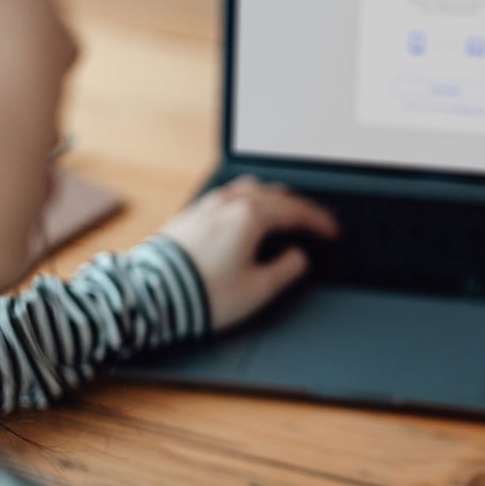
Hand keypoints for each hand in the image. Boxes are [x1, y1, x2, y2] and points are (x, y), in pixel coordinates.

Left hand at [160, 176, 337, 331]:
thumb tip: (297, 257)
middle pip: (277, 196)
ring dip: (275, 199)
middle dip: (301, 209)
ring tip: (285, 213)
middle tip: (316, 223)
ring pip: (252, 190)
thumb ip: (287, 269)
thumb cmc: (205, 294)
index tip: (333, 232)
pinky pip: (230, 196)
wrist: (152, 295)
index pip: (296, 212)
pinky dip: (250, 201)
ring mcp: (208, 205)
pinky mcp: (192, 214)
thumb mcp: (259, 289)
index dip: (319, 223)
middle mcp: (230, 203)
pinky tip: (248, 214)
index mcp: (252, 217)